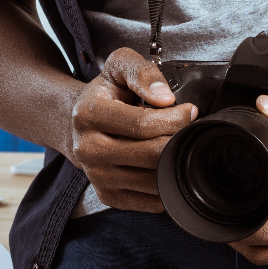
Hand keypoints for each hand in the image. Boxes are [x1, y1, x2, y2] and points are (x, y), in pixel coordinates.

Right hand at [66, 48, 196, 212]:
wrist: (78, 123)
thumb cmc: (106, 93)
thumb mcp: (119, 67)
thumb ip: (142, 72)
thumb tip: (165, 98)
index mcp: (88, 114)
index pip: (143, 125)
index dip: (175, 118)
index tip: (189, 111)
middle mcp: (87, 149)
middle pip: (151, 155)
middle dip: (178, 141)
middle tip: (187, 130)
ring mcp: (96, 176)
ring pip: (153, 181)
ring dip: (174, 163)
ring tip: (176, 145)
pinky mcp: (107, 196)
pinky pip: (150, 201)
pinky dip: (166, 186)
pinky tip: (165, 166)